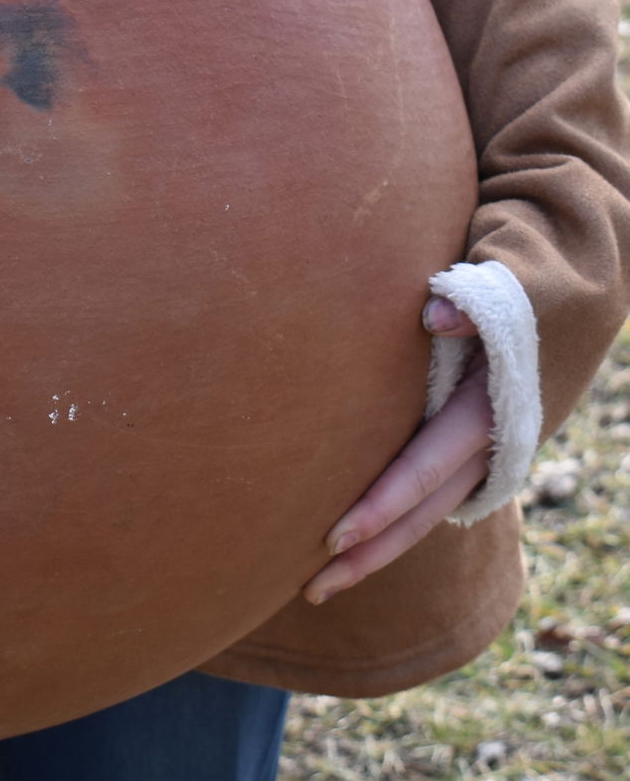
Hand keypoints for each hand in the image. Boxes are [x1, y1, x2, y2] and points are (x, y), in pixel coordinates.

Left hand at [303, 298, 492, 604]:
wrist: (568, 309)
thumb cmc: (522, 293)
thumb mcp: (508, 291)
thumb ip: (471, 307)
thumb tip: (432, 320)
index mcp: (488, 411)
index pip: (425, 468)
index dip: (382, 504)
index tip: (334, 535)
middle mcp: (489, 448)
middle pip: (421, 514)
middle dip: (369, 553)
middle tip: (311, 588)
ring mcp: (483, 460)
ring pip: (425, 519)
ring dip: (376, 554)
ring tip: (317, 588)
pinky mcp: (471, 459)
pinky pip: (429, 504)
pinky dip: (394, 529)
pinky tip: (353, 550)